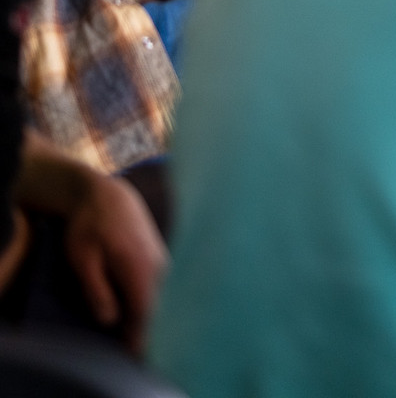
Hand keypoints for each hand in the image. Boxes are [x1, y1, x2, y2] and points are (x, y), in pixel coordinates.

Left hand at [63, 171, 167, 353]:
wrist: (107, 193)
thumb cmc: (90, 225)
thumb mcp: (83, 259)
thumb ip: (97, 290)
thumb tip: (110, 321)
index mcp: (139, 266)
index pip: (146, 312)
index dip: (140, 337)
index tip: (131, 352)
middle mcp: (158, 265)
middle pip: (156, 308)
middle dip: (143, 328)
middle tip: (126, 341)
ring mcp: (162, 260)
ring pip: (159, 298)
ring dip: (147, 313)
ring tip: (131, 325)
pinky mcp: (160, 257)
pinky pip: (158, 287)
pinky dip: (149, 300)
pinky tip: (136, 305)